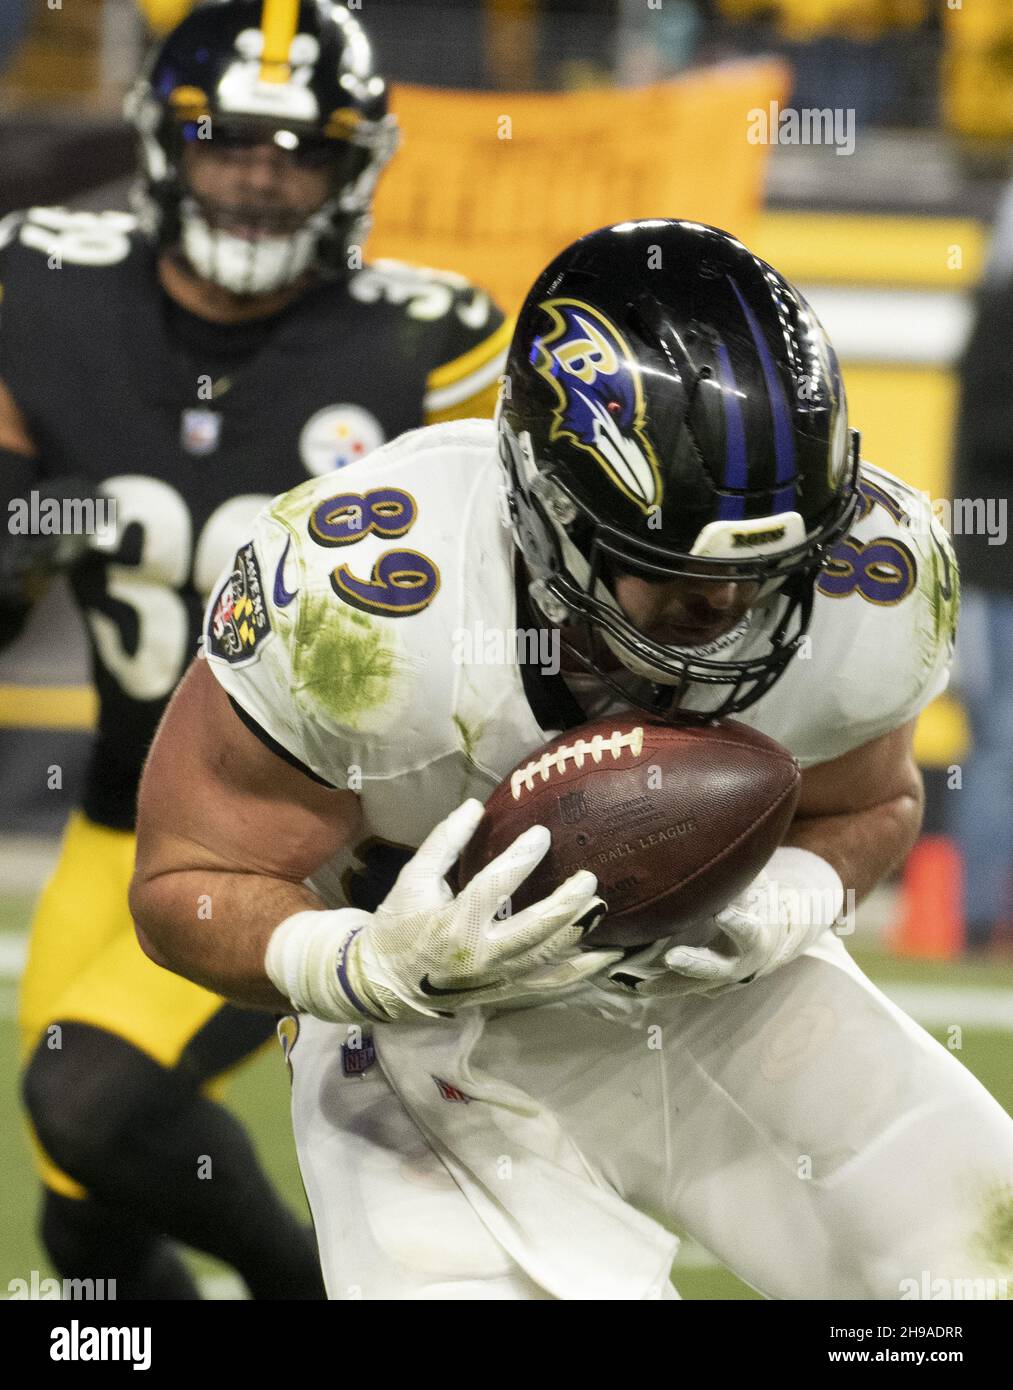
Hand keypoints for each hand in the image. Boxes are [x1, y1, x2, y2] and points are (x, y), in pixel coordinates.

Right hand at [266, 799, 620, 1022]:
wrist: (385, 984)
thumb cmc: (399, 925)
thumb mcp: (413, 878)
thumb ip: (444, 842)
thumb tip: (475, 806)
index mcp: (453, 924)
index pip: (493, 887)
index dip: (520, 859)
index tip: (543, 833)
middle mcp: (481, 956)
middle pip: (534, 931)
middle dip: (566, 904)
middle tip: (589, 878)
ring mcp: (497, 980)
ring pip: (550, 961)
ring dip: (582, 936)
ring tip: (606, 909)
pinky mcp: (507, 994)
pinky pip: (552, 986)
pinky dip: (582, 973)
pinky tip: (609, 957)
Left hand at [608, 847, 844, 1000]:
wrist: (776, 932)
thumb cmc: (761, 897)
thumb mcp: (757, 880)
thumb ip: (740, 866)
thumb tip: (725, 821)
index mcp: (759, 936)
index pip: (753, 931)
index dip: (741, 925)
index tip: (725, 914)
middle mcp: (741, 964)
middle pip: (719, 970)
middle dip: (696, 964)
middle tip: (672, 957)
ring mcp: (720, 978)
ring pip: (690, 986)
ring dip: (662, 983)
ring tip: (630, 979)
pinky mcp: (700, 984)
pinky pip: (674, 988)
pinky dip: (649, 984)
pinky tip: (618, 979)